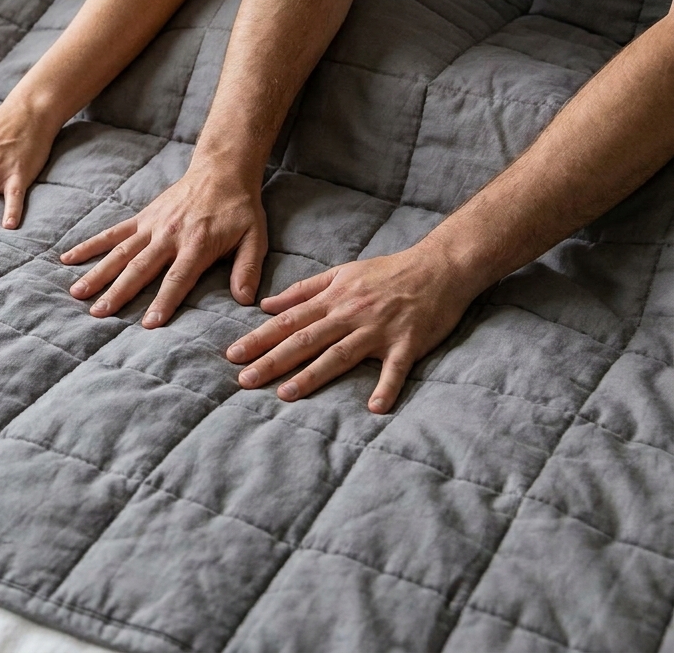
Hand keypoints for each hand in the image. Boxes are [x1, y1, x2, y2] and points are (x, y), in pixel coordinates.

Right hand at [60, 167, 266, 326]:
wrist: (222, 171)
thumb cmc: (239, 209)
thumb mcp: (255, 238)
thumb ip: (247, 268)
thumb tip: (245, 299)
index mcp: (196, 244)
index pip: (177, 278)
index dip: (163, 301)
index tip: (148, 323)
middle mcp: (168, 236)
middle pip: (139, 268)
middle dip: (118, 292)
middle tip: (99, 313)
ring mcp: (151, 226)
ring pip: (120, 253)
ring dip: (98, 273)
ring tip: (78, 293)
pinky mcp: (142, 218)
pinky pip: (112, 233)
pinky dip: (90, 245)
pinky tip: (68, 257)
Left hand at [224, 245, 482, 412]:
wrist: (440, 266)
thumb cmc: (388, 272)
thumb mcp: (342, 272)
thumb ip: (303, 290)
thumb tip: (265, 304)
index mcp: (333, 298)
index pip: (288, 321)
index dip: (259, 338)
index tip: (233, 355)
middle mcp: (350, 314)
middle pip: (305, 340)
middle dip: (272, 360)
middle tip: (244, 380)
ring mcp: (379, 329)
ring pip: (339, 355)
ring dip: (312, 376)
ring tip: (286, 394)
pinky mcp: (408, 343)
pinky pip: (395, 369)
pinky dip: (386, 387)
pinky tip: (374, 408)